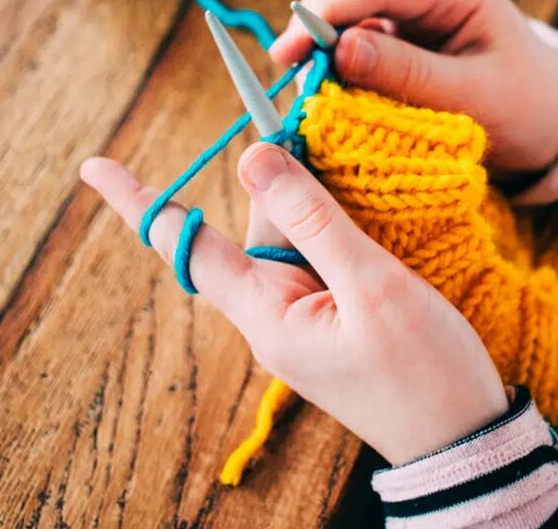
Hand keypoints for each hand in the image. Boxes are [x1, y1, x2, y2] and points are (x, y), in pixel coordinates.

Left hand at [81, 144, 507, 464]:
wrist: (464, 441)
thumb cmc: (424, 372)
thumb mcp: (372, 286)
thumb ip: (313, 219)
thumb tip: (254, 156)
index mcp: (266, 314)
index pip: (187, 247)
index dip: (140, 202)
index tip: (93, 166)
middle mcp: (271, 315)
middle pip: (253, 227)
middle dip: (276, 175)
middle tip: (302, 117)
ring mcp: (301, 319)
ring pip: (289, 238)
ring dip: (311, 198)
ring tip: (346, 163)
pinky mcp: (330, 320)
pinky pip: (315, 259)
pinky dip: (329, 224)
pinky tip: (358, 203)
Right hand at [271, 0, 557, 172]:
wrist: (552, 125)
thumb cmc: (524, 111)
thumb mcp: (472, 98)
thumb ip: (406, 74)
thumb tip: (338, 52)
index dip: (326, 13)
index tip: (289, 53)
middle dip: (314, 20)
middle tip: (290, 70)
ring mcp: (414, 10)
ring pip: (346, 3)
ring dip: (319, 38)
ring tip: (304, 81)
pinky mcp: (403, 35)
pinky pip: (354, 33)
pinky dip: (333, 57)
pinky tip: (324, 85)